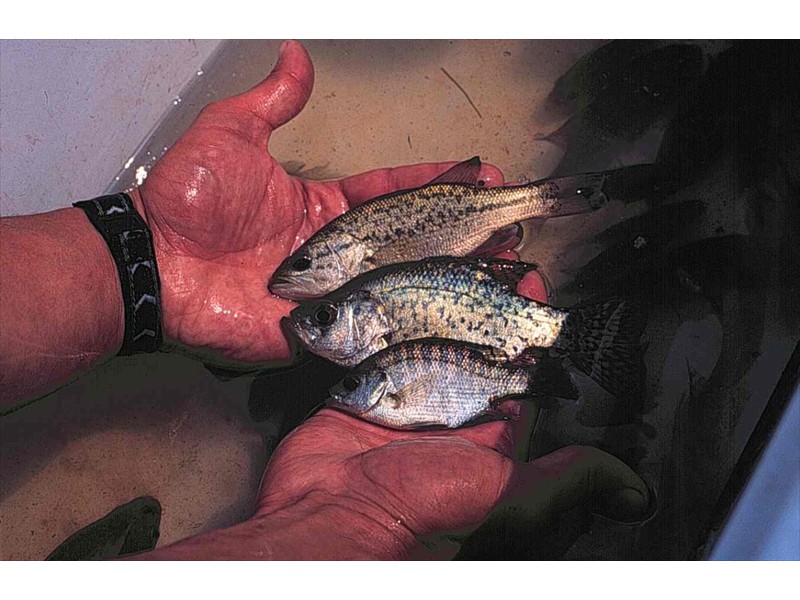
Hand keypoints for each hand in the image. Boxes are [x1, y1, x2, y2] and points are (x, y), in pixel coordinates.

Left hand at [130, 41, 503, 363]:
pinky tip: (459, 320)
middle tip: (509, 224)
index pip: (395, 193)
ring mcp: (332, 295)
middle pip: (411, 242)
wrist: (156, 263)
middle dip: (463, 231)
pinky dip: (417, 328)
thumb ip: (272, 101)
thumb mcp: (233, 134)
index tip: (478, 172)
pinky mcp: (322, 332)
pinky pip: (374, 332)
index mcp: (325, 209)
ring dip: (454, 277)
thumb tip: (294, 53)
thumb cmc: (190, 199)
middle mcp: (338, 253)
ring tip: (502, 265)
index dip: (437, 182)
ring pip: (403, 286)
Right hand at [253, 277, 651, 559]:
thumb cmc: (425, 512)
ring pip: (430, 338)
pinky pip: (382, 343)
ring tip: (459, 261)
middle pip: (476, 347)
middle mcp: (451, 413)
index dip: (533, 335)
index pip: (523, 374)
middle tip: (504, 266)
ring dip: (444, 302)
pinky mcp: (364, 388)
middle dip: (491, 307)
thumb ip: (567, 481)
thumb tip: (635, 491)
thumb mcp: (510, 499)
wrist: (335, 515)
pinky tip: (398, 282)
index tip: (538, 294)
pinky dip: (390, 314)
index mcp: (492, 437)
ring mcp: (406, 397)